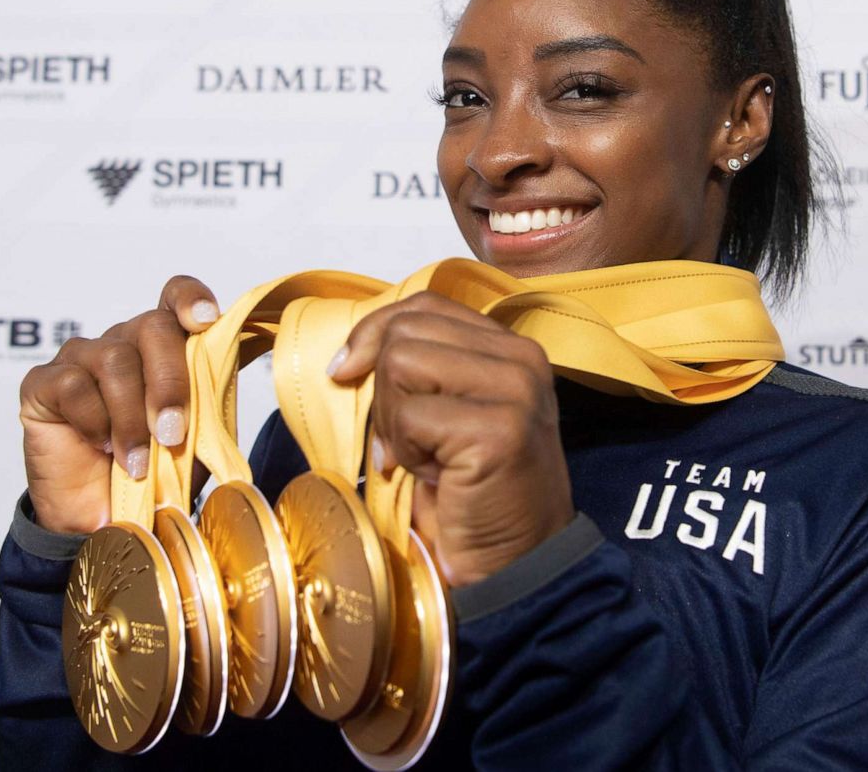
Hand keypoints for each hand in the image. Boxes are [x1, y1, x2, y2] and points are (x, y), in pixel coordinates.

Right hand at [17, 276, 219, 534]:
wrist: (104, 516)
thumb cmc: (155, 469)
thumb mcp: (196, 435)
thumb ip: (211, 396)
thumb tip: (238, 360)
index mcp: (164, 346)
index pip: (175, 296)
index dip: (190, 299)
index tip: (206, 321)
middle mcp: (123, 341)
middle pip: (152, 328)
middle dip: (169, 383)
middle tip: (172, 434)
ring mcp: (80, 357)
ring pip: (115, 360)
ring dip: (132, 417)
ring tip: (136, 461)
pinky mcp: (43, 382)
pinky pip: (74, 385)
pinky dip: (95, 422)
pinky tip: (101, 446)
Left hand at [330, 292, 574, 587]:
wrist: (514, 562)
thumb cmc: (474, 493)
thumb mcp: (447, 414)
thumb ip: (422, 370)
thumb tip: (351, 354)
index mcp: (511, 348)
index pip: (425, 304)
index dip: (374, 333)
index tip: (345, 371)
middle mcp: (521, 358)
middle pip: (406, 332)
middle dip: (384, 390)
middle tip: (405, 441)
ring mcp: (515, 389)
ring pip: (402, 364)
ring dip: (395, 422)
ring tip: (424, 459)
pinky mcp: (499, 428)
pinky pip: (411, 417)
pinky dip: (406, 453)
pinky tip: (436, 478)